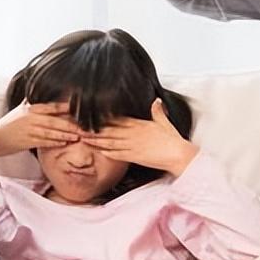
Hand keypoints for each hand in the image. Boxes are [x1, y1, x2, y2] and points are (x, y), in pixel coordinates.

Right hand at [0, 101, 80, 158]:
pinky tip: (65, 143)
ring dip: (66, 134)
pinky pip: (44, 142)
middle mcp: (30, 117)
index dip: (67, 107)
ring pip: (52, 131)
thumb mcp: (20, 110)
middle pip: (55, 120)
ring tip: (79, 136)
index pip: (53, 106)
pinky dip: (56, 142)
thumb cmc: (8, 125)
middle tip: (86, 126)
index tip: (82, 109)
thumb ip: (32, 102)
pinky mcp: (27, 141)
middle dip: (71, 124)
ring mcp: (29, 129)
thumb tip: (41, 92)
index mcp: (30, 108)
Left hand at [80, 99, 198, 176]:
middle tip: (80, 128)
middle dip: (94, 129)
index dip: (104, 118)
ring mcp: (132, 145)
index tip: (93, 116)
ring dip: (96, 141)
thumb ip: (158, 112)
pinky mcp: (134, 157)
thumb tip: (157, 101)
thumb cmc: (172, 140)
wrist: (178, 154)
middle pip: (110, 130)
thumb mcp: (165, 123)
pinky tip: (98, 151)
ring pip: (110, 142)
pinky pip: (118, 154)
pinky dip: (107, 152)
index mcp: (139, 124)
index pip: (118, 120)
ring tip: (83, 139)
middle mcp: (133, 134)